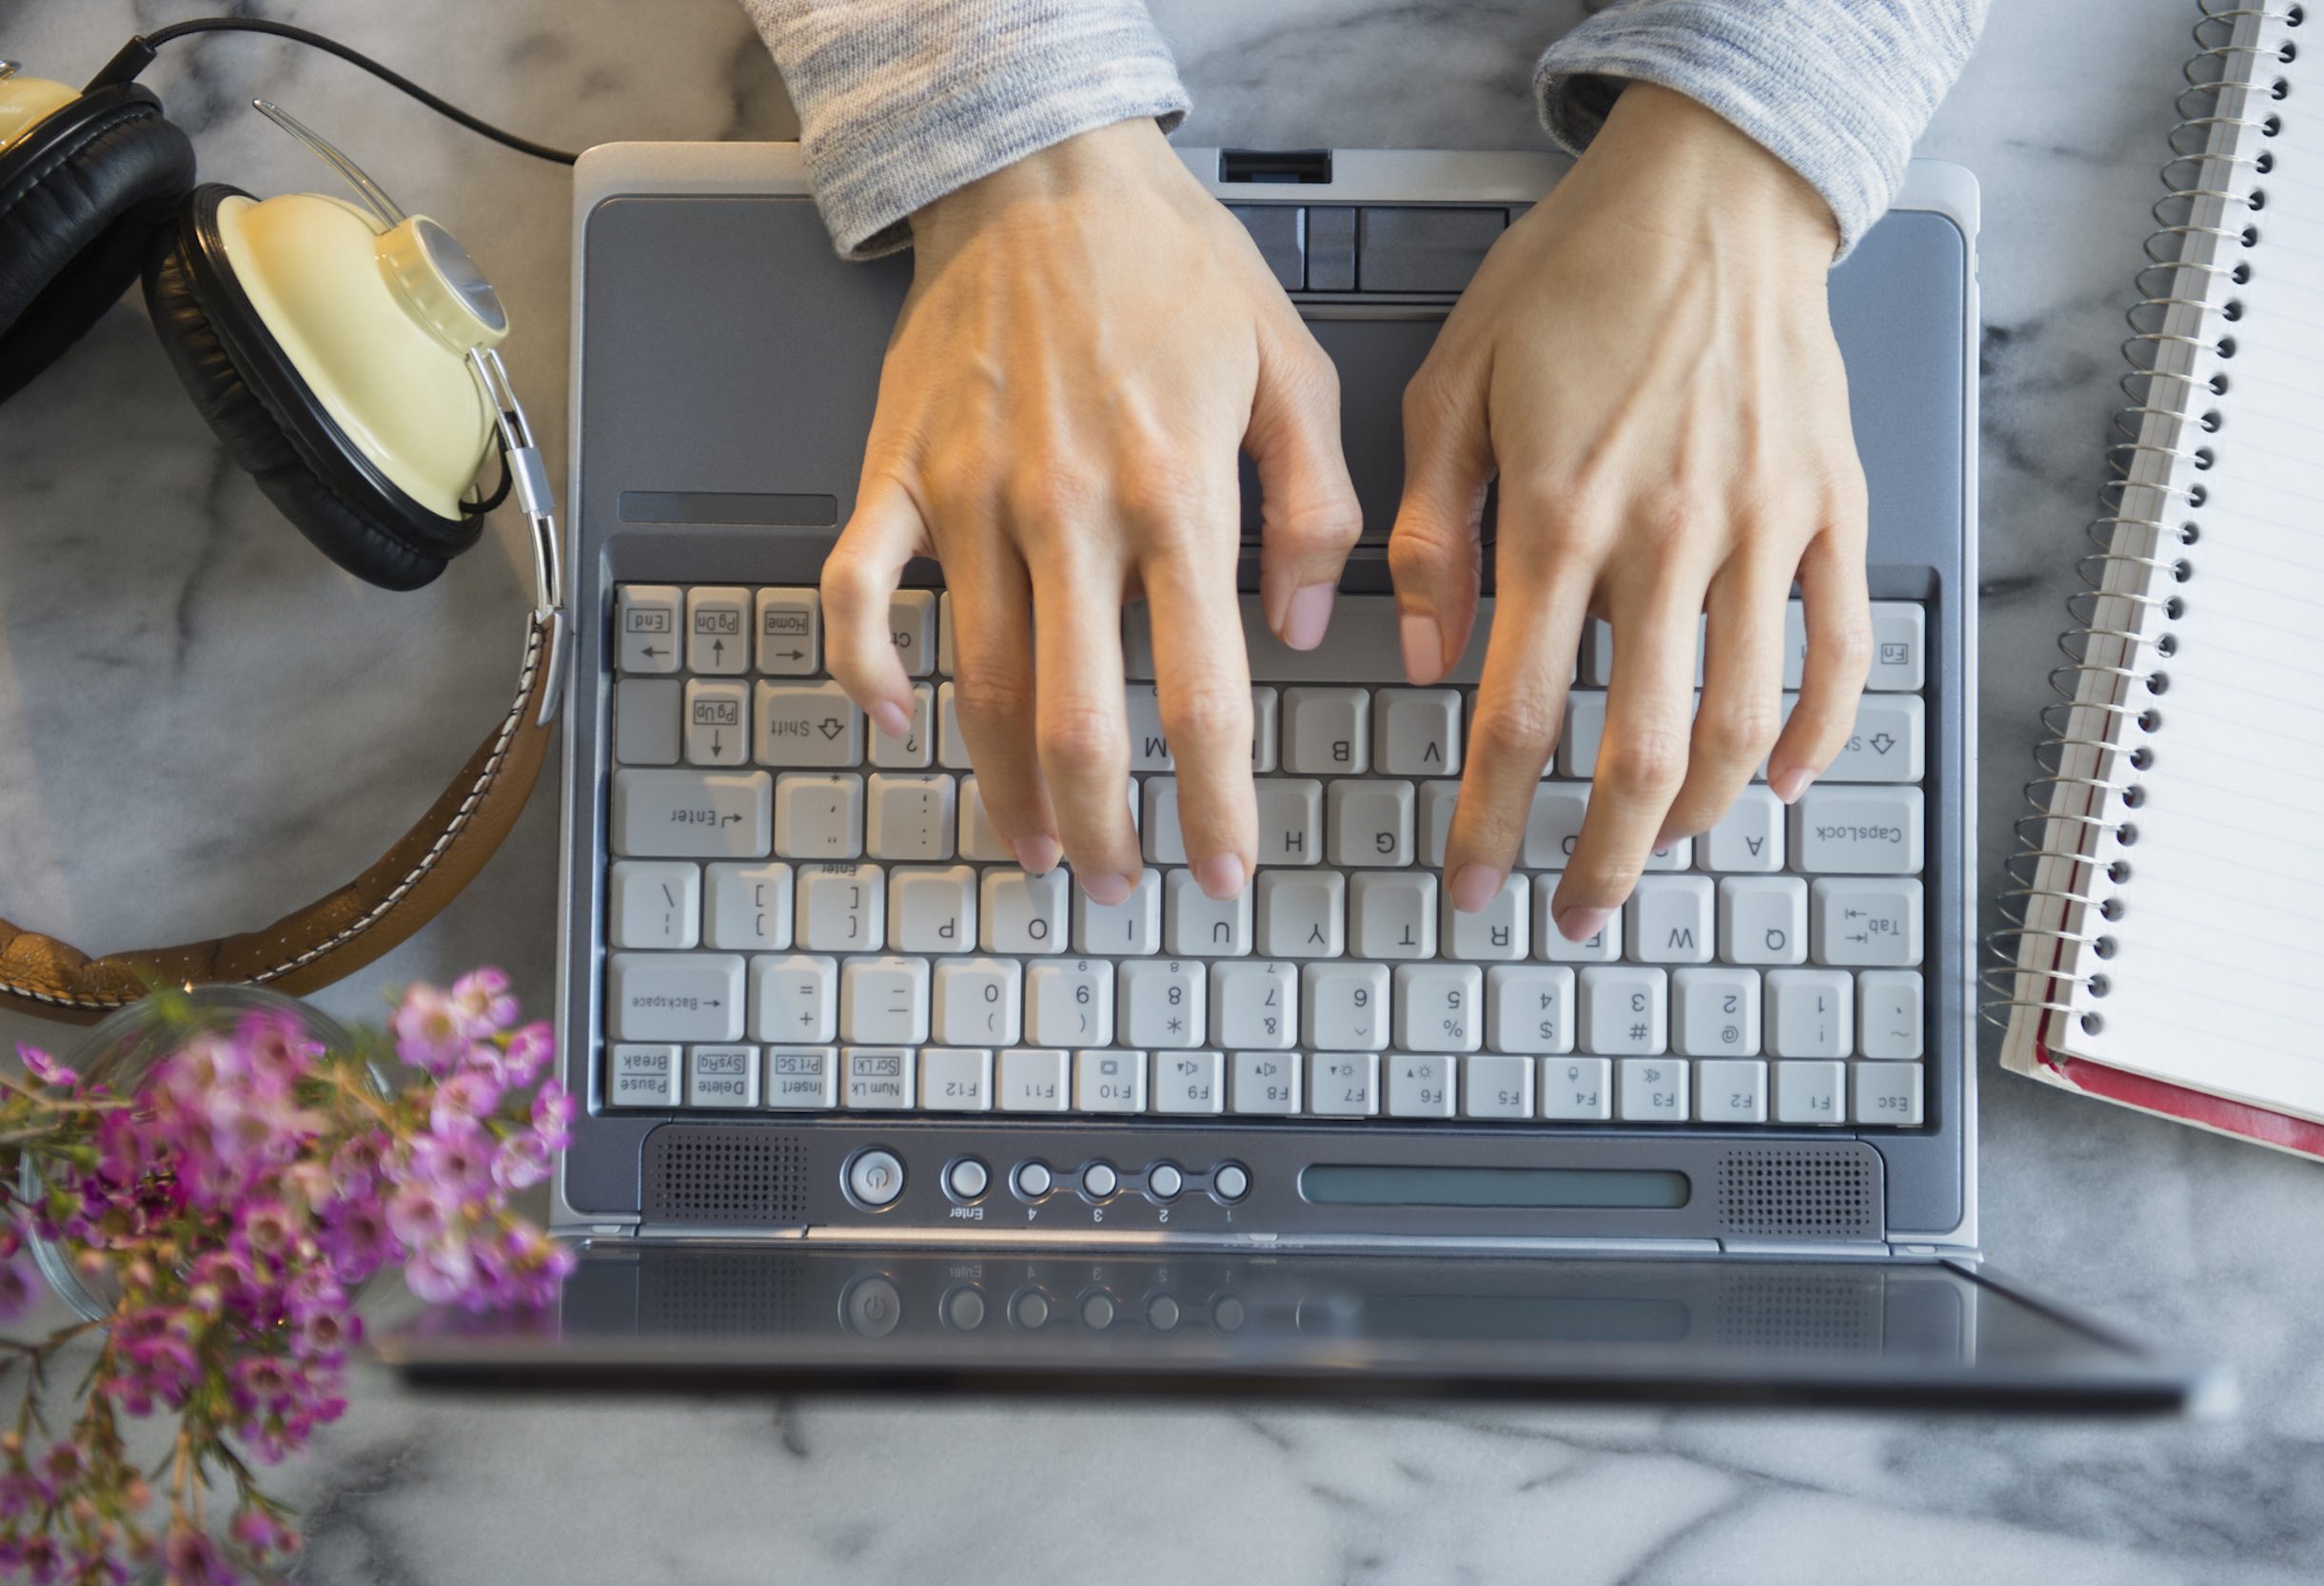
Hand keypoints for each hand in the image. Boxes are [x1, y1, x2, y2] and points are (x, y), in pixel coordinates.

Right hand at [823, 119, 1360, 902]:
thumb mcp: (1293, 366)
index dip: (1212, 805)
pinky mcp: (898, 471)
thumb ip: (1318, 506)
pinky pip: (858, 588)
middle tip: (1121, 889)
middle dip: (1103, 827)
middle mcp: (1067, 513)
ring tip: (1035, 846)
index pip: (1199, 694)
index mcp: (1175, 494)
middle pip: (1075, 718)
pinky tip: (890, 720)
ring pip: (976, 680)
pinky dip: (863, 664)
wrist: (1039, 167)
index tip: (1222, 873)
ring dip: (1002, 783)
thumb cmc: (1169, 263)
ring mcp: (968, 497)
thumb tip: (1312, 628)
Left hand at [1391, 83, 1870, 941]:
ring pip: (1747, 720)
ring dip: (1704, 817)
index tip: (1473, 881)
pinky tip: (1786, 783)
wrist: (1710, 191)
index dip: (1493, 819)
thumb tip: (1419, 656)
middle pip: (1643, 750)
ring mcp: (1764, 528)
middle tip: (1574, 911)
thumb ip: (1428, 531)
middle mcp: (1668, 537)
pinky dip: (1822, 732)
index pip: (1520, 715)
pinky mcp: (1833, 509)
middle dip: (1603, 856)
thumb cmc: (1576, 278)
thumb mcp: (1453, 387)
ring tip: (1660, 854)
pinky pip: (1843, 648)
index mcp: (1561, 515)